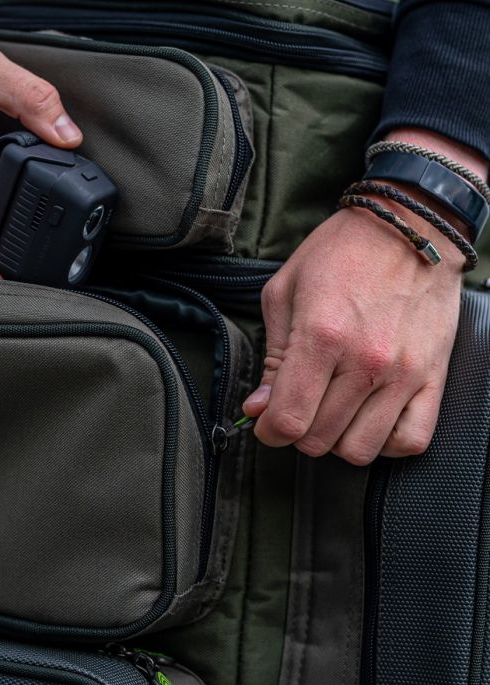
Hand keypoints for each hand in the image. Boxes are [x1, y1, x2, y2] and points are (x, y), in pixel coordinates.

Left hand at [242, 129, 487, 464]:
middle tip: (297, 408)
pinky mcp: (434, 377)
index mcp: (321, 336)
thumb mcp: (285, 292)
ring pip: (360, 449)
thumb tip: (258, 408)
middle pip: (320, 439)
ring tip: (332, 412)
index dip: (268, 431)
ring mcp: (405, 374)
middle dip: (297, 432)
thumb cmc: (341, 253)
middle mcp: (366, 362)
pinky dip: (384, 442)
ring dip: (337, 440)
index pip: (288, 418)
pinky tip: (369, 418)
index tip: (265, 423)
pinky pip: (410, 440)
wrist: (411, 227)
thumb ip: (272, 357)